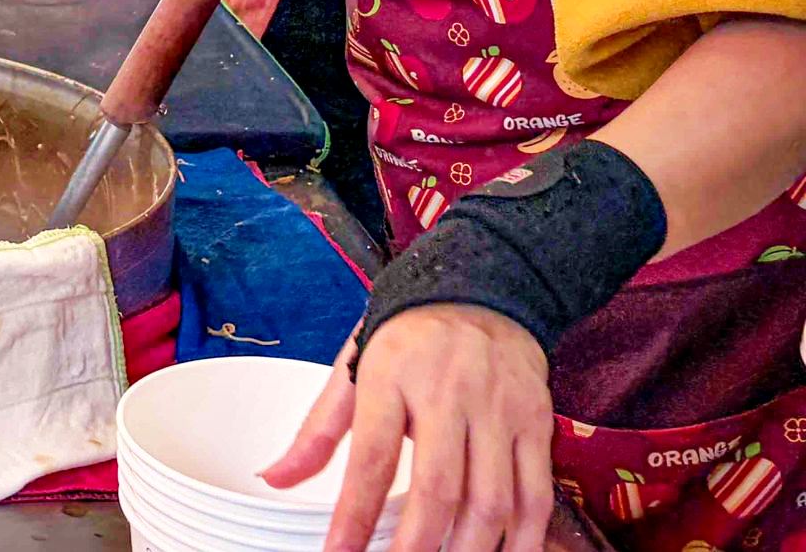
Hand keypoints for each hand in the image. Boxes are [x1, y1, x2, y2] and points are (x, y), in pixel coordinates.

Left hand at [261, 306, 553, 551]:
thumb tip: (276, 478)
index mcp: (391, 376)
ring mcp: (498, 409)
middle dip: (418, 545)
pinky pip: (535, 492)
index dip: (355, 515)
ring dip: (470, 548)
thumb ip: (316, 431)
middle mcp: (448, 393)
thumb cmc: (406, 336)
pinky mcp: (537, 421)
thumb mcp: (353, 368)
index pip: (370, 458)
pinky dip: (525, 536)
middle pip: (436, 486)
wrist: (482, 287)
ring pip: (491, 498)